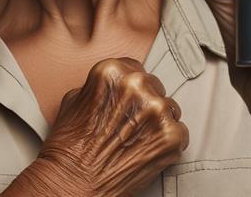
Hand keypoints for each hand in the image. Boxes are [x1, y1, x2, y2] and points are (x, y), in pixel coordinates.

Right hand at [5, 57, 187, 196]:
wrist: (73, 183)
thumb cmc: (70, 147)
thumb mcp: (74, 100)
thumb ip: (99, 87)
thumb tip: (115, 87)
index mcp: (112, 72)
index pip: (135, 69)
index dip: (131, 89)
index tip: (128, 100)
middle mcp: (137, 85)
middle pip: (155, 87)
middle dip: (145, 105)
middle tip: (129, 124)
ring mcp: (157, 110)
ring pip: (169, 108)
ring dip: (157, 122)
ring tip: (135, 139)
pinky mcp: (171, 136)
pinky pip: (180, 131)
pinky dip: (167, 142)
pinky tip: (146, 150)